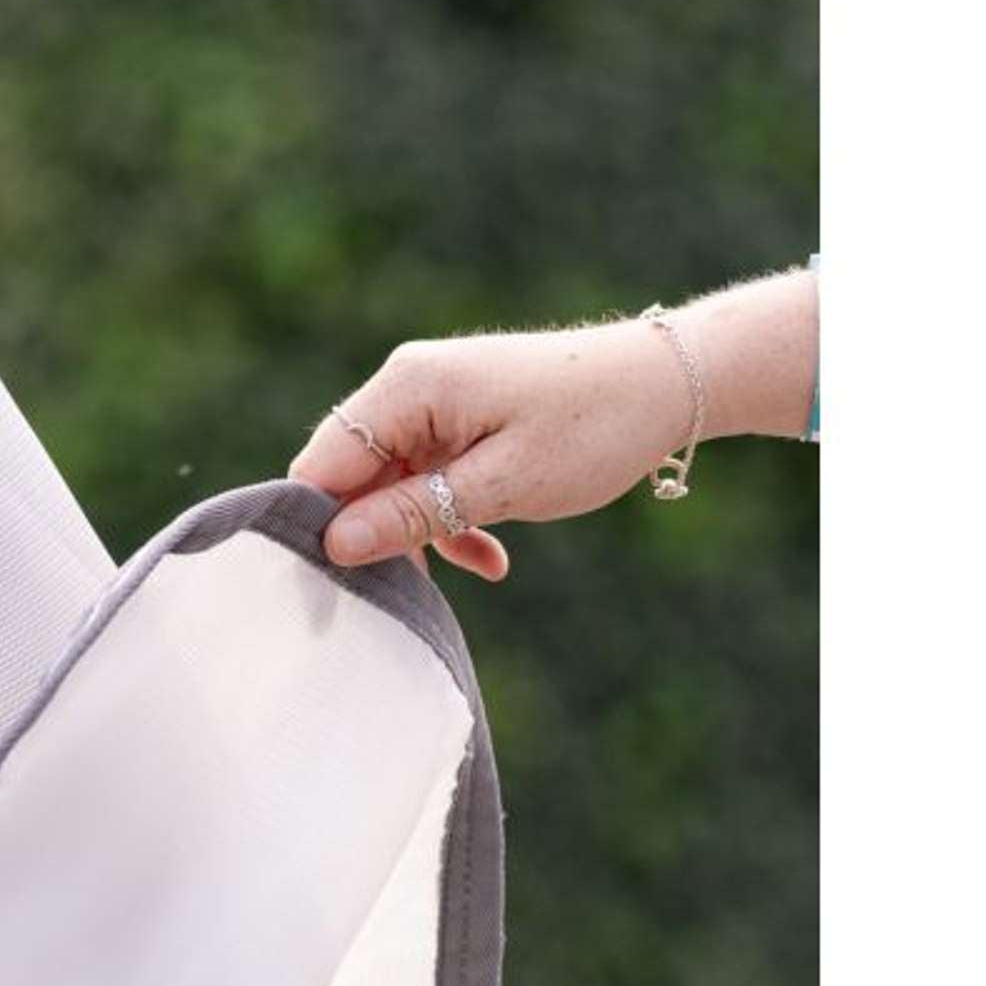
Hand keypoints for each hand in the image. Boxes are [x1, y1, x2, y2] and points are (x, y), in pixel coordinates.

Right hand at [292, 269, 816, 579]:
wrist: (671, 386)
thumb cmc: (593, 427)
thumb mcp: (502, 485)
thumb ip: (413, 515)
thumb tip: (337, 545)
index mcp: (408, 388)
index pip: (322, 463)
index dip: (314, 526)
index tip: (327, 588)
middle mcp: (409, 389)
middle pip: (348, 477)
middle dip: (365, 538)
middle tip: (392, 599)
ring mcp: (434, 408)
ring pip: (387, 488)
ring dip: (415, 538)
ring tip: (460, 575)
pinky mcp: (459, 427)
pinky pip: (425, 485)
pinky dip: (448, 525)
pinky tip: (490, 560)